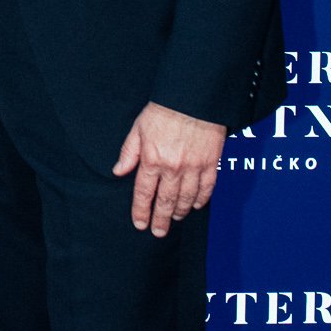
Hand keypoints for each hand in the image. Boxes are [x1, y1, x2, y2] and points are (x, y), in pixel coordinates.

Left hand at [112, 101, 225, 237]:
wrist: (194, 97)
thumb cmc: (164, 110)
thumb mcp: (138, 129)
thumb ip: (129, 152)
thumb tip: (118, 171)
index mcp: (152, 159)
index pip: (145, 193)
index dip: (142, 211)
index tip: (140, 224)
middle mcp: (173, 167)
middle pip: (166, 201)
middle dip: (161, 219)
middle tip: (159, 232)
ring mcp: (194, 167)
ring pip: (187, 198)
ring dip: (180, 212)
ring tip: (176, 219)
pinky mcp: (211, 163)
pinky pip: (207, 188)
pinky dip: (201, 199)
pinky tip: (196, 205)